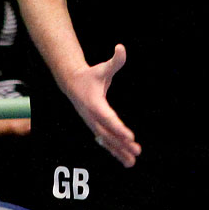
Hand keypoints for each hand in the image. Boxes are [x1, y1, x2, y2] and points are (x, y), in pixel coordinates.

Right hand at [63, 44, 140, 167]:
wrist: (72, 83)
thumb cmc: (91, 75)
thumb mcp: (103, 67)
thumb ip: (115, 60)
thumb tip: (121, 47)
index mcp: (95, 104)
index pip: (108, 118)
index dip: (119, 128)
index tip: (130, 137)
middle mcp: (92, 117)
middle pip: (108, 134)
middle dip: (122, 144)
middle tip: (136, 151)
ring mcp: (92, 124)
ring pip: (106, 141)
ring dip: (119, 152)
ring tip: (132, 162)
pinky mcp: (94, 127)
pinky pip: (105, 142)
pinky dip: (114, 151)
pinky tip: (125, 160)